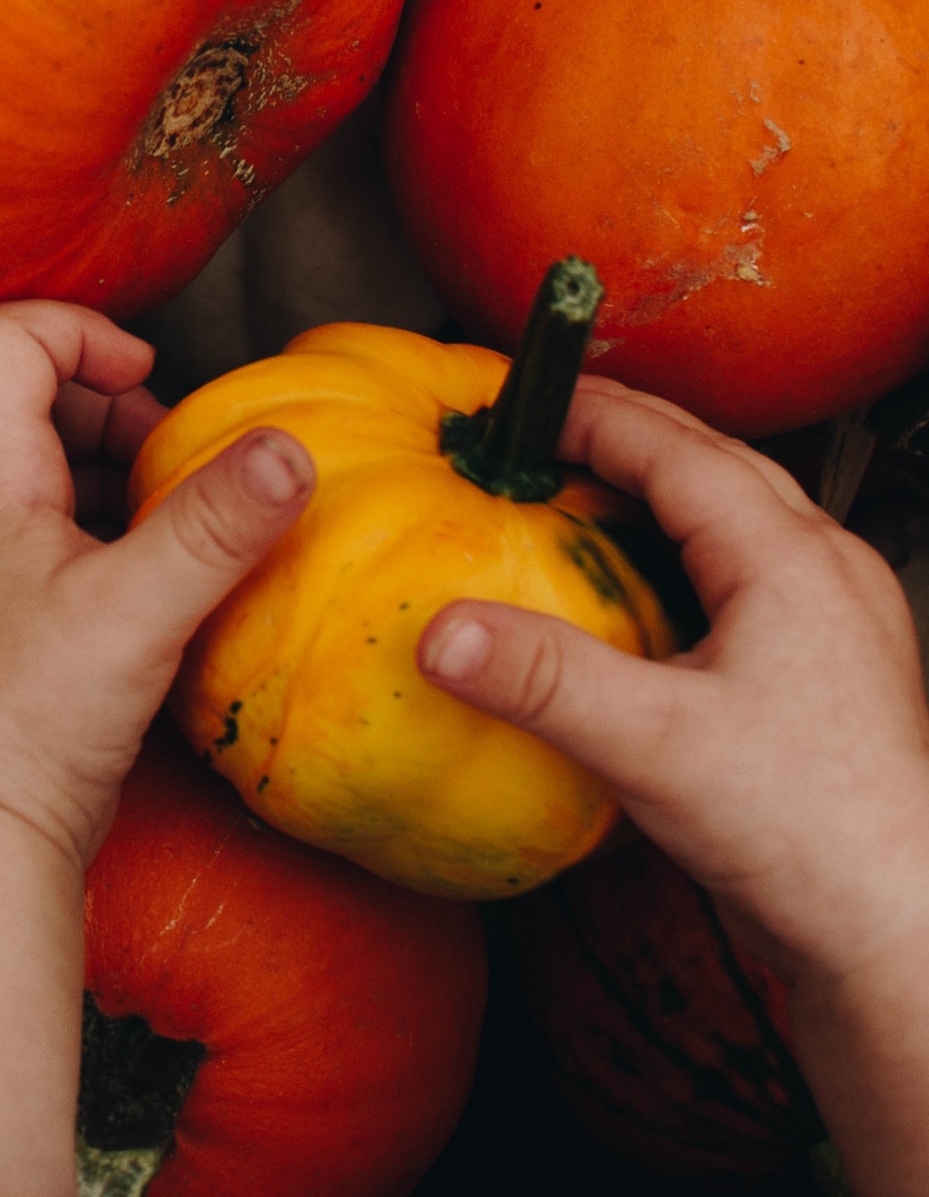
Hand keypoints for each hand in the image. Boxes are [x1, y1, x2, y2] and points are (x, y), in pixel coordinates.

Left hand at [0, 300, 313, 866]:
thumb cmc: (28, 724)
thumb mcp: (141, 611)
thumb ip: (217, 524)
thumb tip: (288, 448)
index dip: (75, 332)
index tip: (144, 380)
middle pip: (19, 400)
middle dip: (108, 411)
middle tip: (171, 463)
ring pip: (27, 473)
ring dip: (104, 475)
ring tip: (168, 524)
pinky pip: (30, 539)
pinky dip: (89, 536)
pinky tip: (140, 589)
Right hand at [418, 376, 928, 990]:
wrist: (897, 925)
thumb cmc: (809, 833)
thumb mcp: (654, 747)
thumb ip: (545, 682)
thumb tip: (446, 633)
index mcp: (790, 558)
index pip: (677, 449)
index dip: (595, 416)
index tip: (525, 404)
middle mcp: (829, 567)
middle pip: (717, 462)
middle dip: (630, 433)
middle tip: (549, 427)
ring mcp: (844, 613)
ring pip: (745, 511)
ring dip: (666, 487)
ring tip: (593, 489)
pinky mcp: (840, 662)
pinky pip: (758, 567)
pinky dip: (694, 548)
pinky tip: (657, 587)